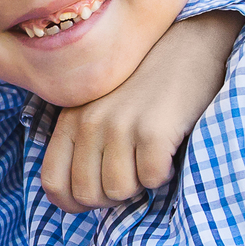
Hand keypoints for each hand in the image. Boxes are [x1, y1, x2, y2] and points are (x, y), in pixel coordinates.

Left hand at [41, 11, 240, 210]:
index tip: (99, 196)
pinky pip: (151, 179)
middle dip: (113, 196)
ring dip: (139, 184)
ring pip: (118, 191)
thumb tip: (80, 195)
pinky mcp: (153, 130)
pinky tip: (168, 149)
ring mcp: (120, 125)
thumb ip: (85, 140)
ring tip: (150, 156)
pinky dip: (163, 173)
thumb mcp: (101, 105)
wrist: (191, 42)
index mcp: (71, 118)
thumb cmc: (148, 82)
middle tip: (133, 172)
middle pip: (87, 194)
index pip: (53, 183)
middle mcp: (90, 122)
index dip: (75, 203)